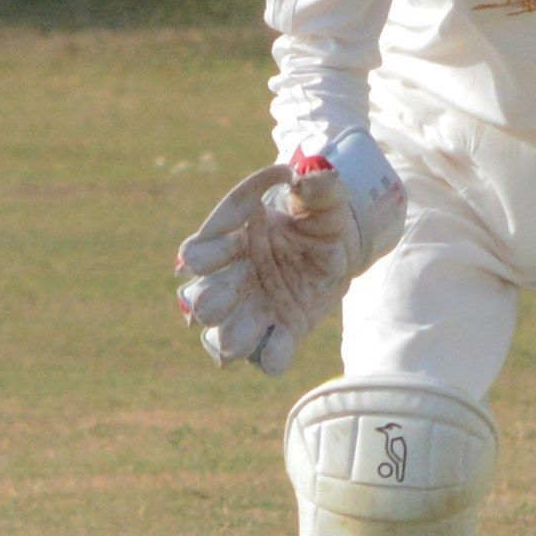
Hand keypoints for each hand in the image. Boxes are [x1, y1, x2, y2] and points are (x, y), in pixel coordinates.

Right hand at [174, 142, 399, 373]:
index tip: (247, 224)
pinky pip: (265, 360)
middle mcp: (231, 281)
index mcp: (229, 245)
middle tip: (245, 279)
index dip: (212, 245)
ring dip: (232, 334)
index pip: (195, 253)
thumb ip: (318, 188)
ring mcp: (253, 311)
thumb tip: (306, 175)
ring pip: (217, 338)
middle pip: (196, 303)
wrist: (339, 250)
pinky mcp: (281, 333)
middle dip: (213, 299)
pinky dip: (272, 356)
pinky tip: (284, 334)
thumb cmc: (318, 220)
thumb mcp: (325, 200)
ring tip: (260, 316)